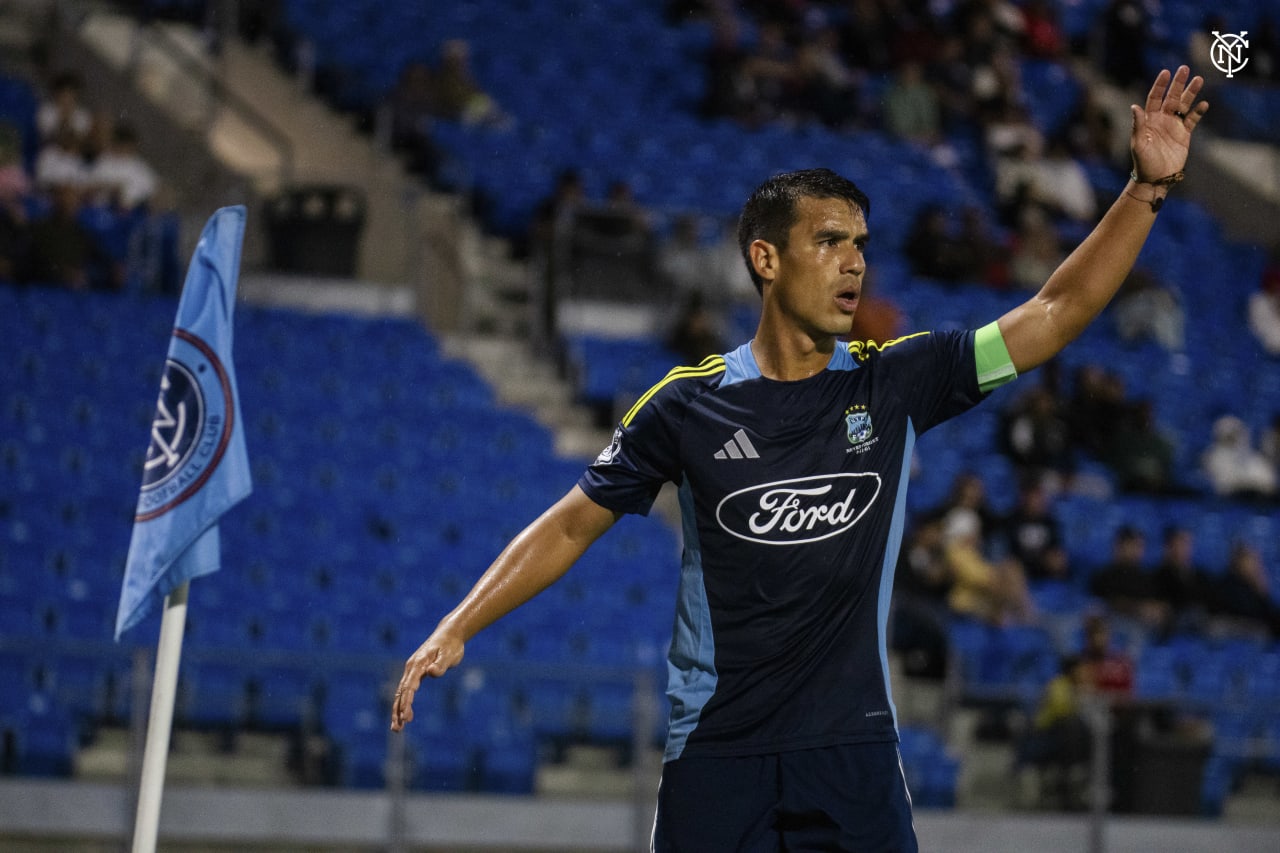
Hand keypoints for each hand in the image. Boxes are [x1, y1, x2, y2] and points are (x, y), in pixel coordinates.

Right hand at [390, 625, 464, 730]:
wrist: (450, 634)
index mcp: (418, 664)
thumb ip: (440, 665)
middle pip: (401, 692)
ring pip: (401, 693)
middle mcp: (411, 668)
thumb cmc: (451, 645)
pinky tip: (404, 715)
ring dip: (397, 710)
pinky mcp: (416, 673)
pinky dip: (403, 703)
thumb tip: (431, 673)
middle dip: (398, 711)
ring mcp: (412, 670)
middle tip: (397, 728)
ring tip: (396, 729)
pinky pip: (406, 691)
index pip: (409, 686)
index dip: (406, 701)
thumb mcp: (449, 654)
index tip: (405, 716)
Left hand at [1130, 65, 1208, 182]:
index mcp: (1149, 120)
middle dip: (1178, 83)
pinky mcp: (1184, 134)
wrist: (1156, 178)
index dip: (1160, 85)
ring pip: (1184, 105)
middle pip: (1171, 97)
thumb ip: (1138, 125)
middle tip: (1185, 68)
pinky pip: (1192, 120)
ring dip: (1191, 93)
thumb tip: (1134, 106)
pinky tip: (1203, 104)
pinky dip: (1198, 112)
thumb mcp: (1138, 144)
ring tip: (1198, 79)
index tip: (1166, 72)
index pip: (1154, 98)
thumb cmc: (1143, 162)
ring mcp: (1174, 126)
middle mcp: (1162, 120)